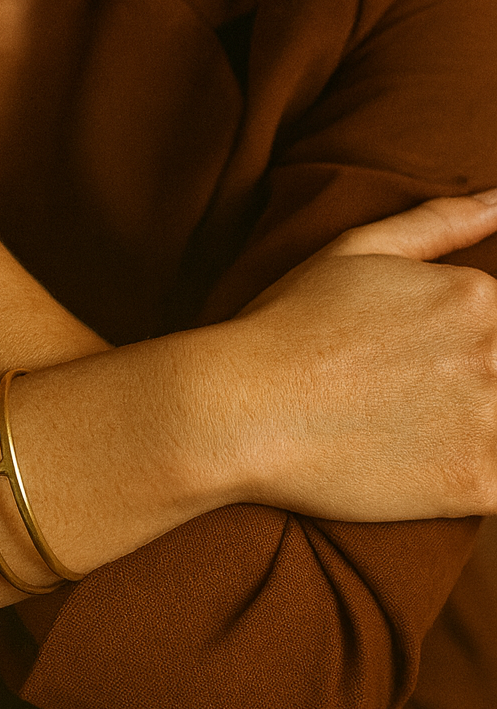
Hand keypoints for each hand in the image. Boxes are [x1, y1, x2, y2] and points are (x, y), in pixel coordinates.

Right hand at [231, 191, 496, 520]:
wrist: (237, 408)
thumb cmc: (286, 325)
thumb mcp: (354, 252)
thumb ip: (437, 222)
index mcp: (476, 296)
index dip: (469, 347)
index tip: (421, 363)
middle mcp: (495, 353)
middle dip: (470, 382)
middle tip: (404, 396)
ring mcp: (490, 422)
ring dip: (476, 430)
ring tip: (411, 433)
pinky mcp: (475, 485)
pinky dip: (470, 481)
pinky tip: (417, 471)